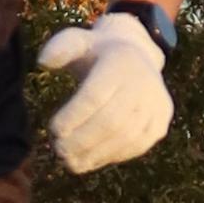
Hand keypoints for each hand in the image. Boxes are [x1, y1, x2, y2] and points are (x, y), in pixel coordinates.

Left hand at [37, 13, 172, 173]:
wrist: (136, 56)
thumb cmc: (96, 53)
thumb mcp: (77, 41)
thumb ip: (59, 48)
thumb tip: (43, 62)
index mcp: (121, 60)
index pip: (95, 95)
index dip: (73, 116)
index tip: (53, 130)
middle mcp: (145, 82)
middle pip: (111, 121)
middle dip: (82, 140)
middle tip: (59, 151)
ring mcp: (157, 104)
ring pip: (125, 137)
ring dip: (95, 154)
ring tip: (70, 161)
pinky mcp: (161, 122)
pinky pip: (137, 146)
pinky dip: (111, 156)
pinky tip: (90, 160)